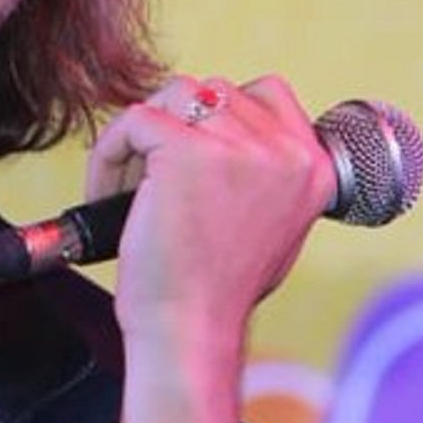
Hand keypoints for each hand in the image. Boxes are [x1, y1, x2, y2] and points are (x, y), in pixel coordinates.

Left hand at [84, 73, 330, 422]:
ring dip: (143, 137)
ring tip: (129, 186)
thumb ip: (263, 169)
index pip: (268, 93)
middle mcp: (286, 152)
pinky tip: (107, 194)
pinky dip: (110, 153)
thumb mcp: (272, 221)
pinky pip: (133, 120)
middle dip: (174, 130)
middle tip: (150, 183)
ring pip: (173, 97)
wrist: (191, 329)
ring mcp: (238, 147)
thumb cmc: (219, 287)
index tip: (191, 158)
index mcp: (315, 167)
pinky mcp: (185, 151)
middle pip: (213, 93)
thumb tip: (221, 127)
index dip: (219, 118)